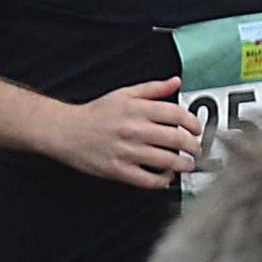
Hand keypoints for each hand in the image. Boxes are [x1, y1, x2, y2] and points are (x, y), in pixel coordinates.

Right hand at [54, 77, 200, 188]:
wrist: (65, 131)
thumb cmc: (95, 114)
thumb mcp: (123, 94)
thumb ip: (152, 89)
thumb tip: (175, 81)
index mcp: (136, 109)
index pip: (176, 115)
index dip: (193, 123)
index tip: (197, 129)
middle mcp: (133, 129)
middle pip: (176, 139)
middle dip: (194, 147)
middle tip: (196, 150)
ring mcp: (126, 151)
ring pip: (167, 161)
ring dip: (183, 165)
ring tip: (186, 164)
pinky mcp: (118, 170)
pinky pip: (149, 180)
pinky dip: (163, 180)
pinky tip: (165, 176)